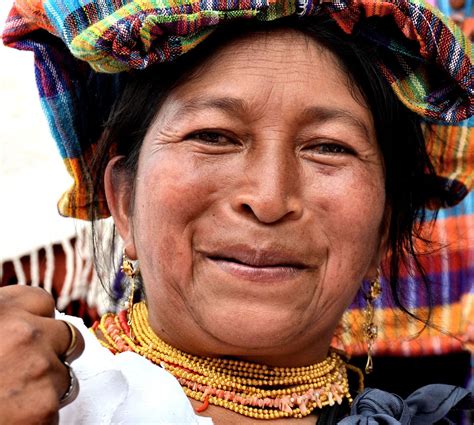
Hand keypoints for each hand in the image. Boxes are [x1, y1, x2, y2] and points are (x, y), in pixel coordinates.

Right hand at [0, 286, 83, 423]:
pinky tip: (9, 420)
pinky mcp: (44, 410)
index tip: (25, 334)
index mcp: (1, 311)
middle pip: (65, 335)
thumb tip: (14, 324)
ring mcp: (40, 371)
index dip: (34, 320)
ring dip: (45, 387)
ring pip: (64, 375)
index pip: (41, 302)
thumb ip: (0, 323)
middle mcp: (25, 335)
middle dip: (51, 352)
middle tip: (24, 371)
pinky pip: (54, 410)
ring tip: (8, 401)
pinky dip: (36, 417)